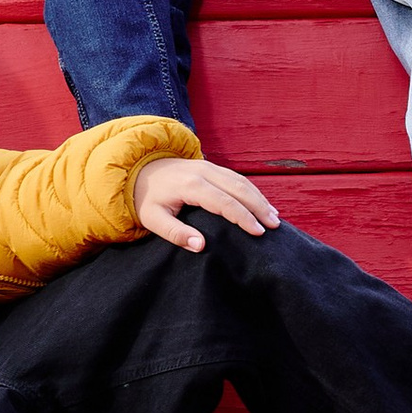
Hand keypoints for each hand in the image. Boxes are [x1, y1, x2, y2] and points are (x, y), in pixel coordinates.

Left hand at [132, 155, 282, 248]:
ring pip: (240, 181)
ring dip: (259, 198)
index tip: (258, 232)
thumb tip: (201, 246)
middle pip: (238, 188)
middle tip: (274, 226)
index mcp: (190, 185)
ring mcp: (208, 166)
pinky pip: (236, 177)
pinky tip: (261, 203)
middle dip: (259, 207)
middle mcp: (202, 172)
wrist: (137, 169)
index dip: (243, 217)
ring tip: (274, 217)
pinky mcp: (210, 166)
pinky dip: (252, 191)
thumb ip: (175, 233)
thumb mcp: (153, 219)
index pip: (224, 202)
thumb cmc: (145, 199)